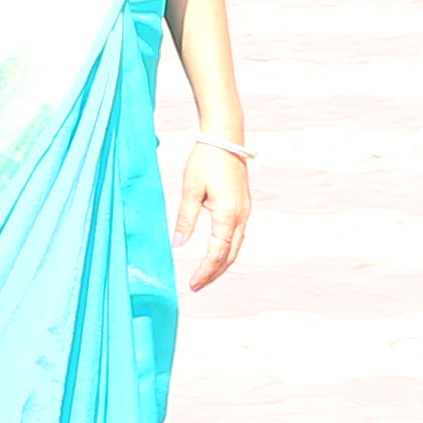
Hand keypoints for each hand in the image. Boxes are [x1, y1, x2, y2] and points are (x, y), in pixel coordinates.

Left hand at [170, 142, 250, 289]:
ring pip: (236, 246)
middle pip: (230, 255)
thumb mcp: (190, 189)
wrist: (226, 136)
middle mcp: (241, 216)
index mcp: (227, 214)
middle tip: (197, 286)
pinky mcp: (243, 205)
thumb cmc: (205, 159)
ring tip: (205, 275)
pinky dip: (227, 250)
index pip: (217, 253)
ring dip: (222, 263)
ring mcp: (245, 211)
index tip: (192, 285)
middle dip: (214, 272)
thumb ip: (185, 219)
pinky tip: (217, 253)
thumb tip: (177, 245)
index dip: (205, 271)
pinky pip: (238, 235)